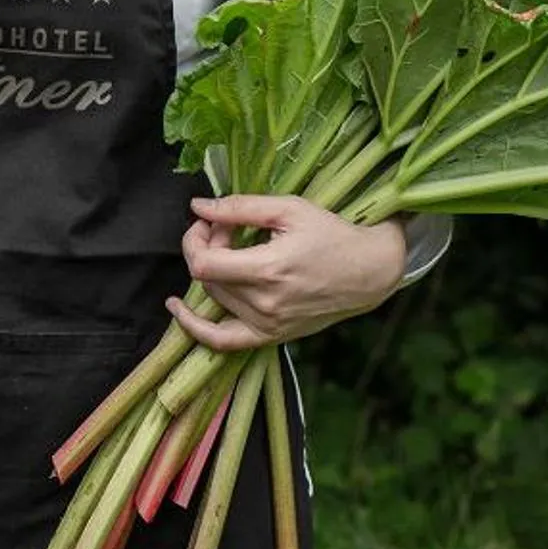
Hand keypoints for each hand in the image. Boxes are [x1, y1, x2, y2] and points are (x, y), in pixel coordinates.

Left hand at [168, 193, 406, 354]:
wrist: (367, 273)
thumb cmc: (331, 235)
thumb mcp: (288, 209)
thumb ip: (239, 207)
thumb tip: (198, 206)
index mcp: (268, 270)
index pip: (204, 263)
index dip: (195, 239)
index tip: (207, 222)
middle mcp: (265, 304)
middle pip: (208, 279)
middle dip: (206, 249)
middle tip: (225, 231)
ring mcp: (268, 325)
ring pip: (214, 300)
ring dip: (211, 274)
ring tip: (230, 252)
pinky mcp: (272, 337)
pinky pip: (223, 341)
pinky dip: (197, 329)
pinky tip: (180, 310)